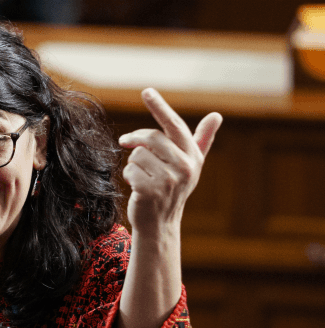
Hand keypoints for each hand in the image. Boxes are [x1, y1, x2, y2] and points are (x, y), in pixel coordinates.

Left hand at [118, 88, 222, 234]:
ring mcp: (168, 180)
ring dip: (133, 163)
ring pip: (137, 154)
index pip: (175, 126)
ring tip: (141, 176)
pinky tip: (136, 187)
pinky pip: (130, 170)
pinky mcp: (151, 191)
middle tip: (125, 141)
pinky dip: (128, 176)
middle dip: (135, 139)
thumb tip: (217, 115)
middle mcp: (185, 167)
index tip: (147, 91)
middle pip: (151, 138)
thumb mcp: (189, 165)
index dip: (160, 107)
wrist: (160, 222)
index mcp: (193, 156)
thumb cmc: (172, 190)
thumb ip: (201, 140)